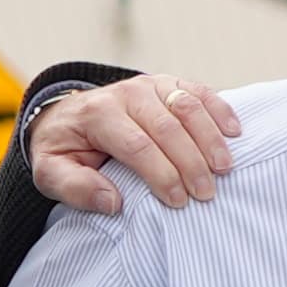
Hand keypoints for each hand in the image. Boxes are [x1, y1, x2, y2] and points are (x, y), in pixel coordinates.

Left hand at [27, 71, 239, 215]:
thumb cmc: (66, 151)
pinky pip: (199, 91)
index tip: (177, 201)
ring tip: (225, 169)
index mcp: (97, 114)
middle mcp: (125, 93)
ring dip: (210, 139)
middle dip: (191, 163)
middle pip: (167, 127)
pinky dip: (220, 109)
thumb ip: (75, 188)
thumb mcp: (50, 173)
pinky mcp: (167, 83)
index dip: (161, 174)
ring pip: (187, 106)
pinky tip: (235, 133)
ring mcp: (149, 84)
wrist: (68, 118)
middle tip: (206, 194)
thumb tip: (113, 202)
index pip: (136, 145)